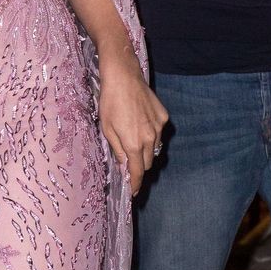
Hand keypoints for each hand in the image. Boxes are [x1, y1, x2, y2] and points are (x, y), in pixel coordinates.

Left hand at [98, 52, 168, 195]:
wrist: (123, 77)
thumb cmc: (110, 103)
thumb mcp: (107, 129)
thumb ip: (117, 150)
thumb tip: (123, 166)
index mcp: (133, 144)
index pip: (138, 172)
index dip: (136, 184)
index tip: (133, 192)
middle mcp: (150, 138)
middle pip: (148, 163)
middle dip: (139, 167)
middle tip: (129, 164)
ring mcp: (159, 127)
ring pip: (155, 149)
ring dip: (146, 151)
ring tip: (133, 141)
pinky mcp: (163, 117)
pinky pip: (159, 133)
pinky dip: (151, 135)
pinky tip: (140, 125)